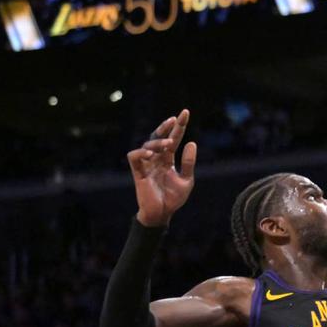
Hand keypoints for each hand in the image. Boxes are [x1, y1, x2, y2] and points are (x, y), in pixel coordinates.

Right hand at [129, 109, 196, 226]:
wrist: (162, 213)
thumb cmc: (173, 198)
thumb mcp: (187, 180)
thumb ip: (188, 162)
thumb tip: (192, 142)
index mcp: (168, 159)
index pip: (173, 139)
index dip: (178, 126)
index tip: (185, 113)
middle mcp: (156, 159)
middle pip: (158, 137)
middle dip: (165, 127)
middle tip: (174, 119)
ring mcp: (146, 164)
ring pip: (148, 145)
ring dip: (158, 142)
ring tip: (169, 143)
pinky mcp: (137, 172)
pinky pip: (134, 157)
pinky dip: (141, 153)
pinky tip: (150, 154)